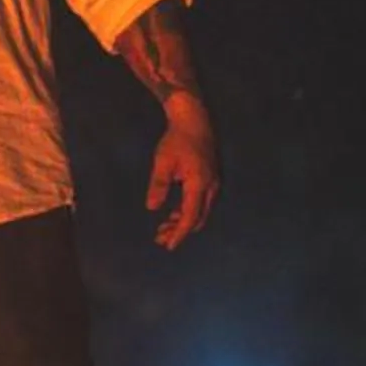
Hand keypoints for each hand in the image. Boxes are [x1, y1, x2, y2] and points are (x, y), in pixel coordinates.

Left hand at [145, 103, 219, 249]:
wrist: (195, 120)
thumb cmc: (176, 140)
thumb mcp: (163, 162)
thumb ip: (158, 185)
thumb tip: (151, 207)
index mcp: (199, 184)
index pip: (190, 217)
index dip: (179, 233)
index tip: (168, 245)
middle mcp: (211, 188)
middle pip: (197, 218)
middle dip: (180, 230)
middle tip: (160, 238)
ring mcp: (213, 184)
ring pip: (200, 212)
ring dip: (183, 221)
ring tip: (164, 228)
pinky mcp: (211, 180)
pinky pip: (201, 203)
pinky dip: (188, 211)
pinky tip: (173, 213)